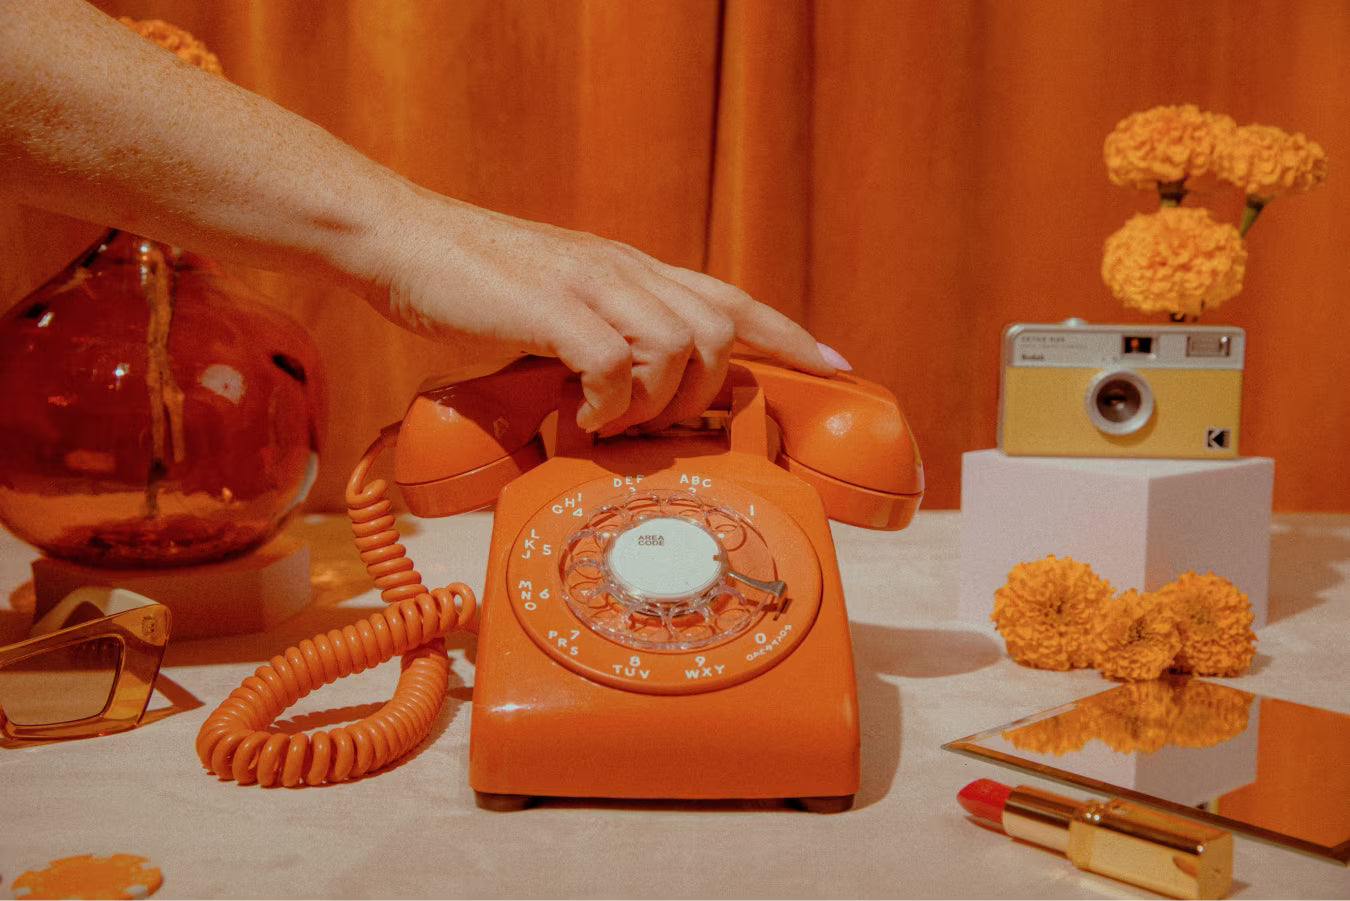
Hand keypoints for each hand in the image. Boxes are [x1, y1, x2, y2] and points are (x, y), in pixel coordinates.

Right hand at [365, 189, 847, 433]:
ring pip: (680, 346)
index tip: (833, 364)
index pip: (730, 298)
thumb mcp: (558, 303)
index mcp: (631, 269)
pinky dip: (610, 401)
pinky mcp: (551, 306)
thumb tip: (629, 391)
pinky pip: (615, 361)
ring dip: (657, 401)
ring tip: (615, 422)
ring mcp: (590, 284)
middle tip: (667, 426)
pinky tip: (585, 416)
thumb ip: (602, 334)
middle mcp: (624, 269)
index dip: (788, 333)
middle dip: (710, 393)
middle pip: (720, 329)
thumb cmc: (475, 280)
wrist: (401, 239)